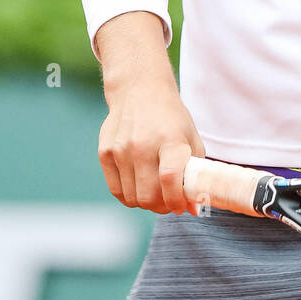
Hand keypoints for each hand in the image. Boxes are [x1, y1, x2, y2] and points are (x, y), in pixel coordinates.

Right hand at [98, 80, 205, 214]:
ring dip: (146, 203)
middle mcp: (142, 144)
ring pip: (132, 198)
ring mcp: (121, 149)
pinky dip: (129, 196)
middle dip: (162, 207)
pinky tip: (139, 187)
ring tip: (155, 193)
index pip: (170, 179)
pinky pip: (116, 190)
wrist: (139, 89)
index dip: (176, 201)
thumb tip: (194, 209)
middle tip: (169, 202)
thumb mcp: (190, 138)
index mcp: (170, 139)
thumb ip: (194, 174)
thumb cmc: (170, 118)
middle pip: (148, 195)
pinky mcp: (105, 152)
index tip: (182, 206)